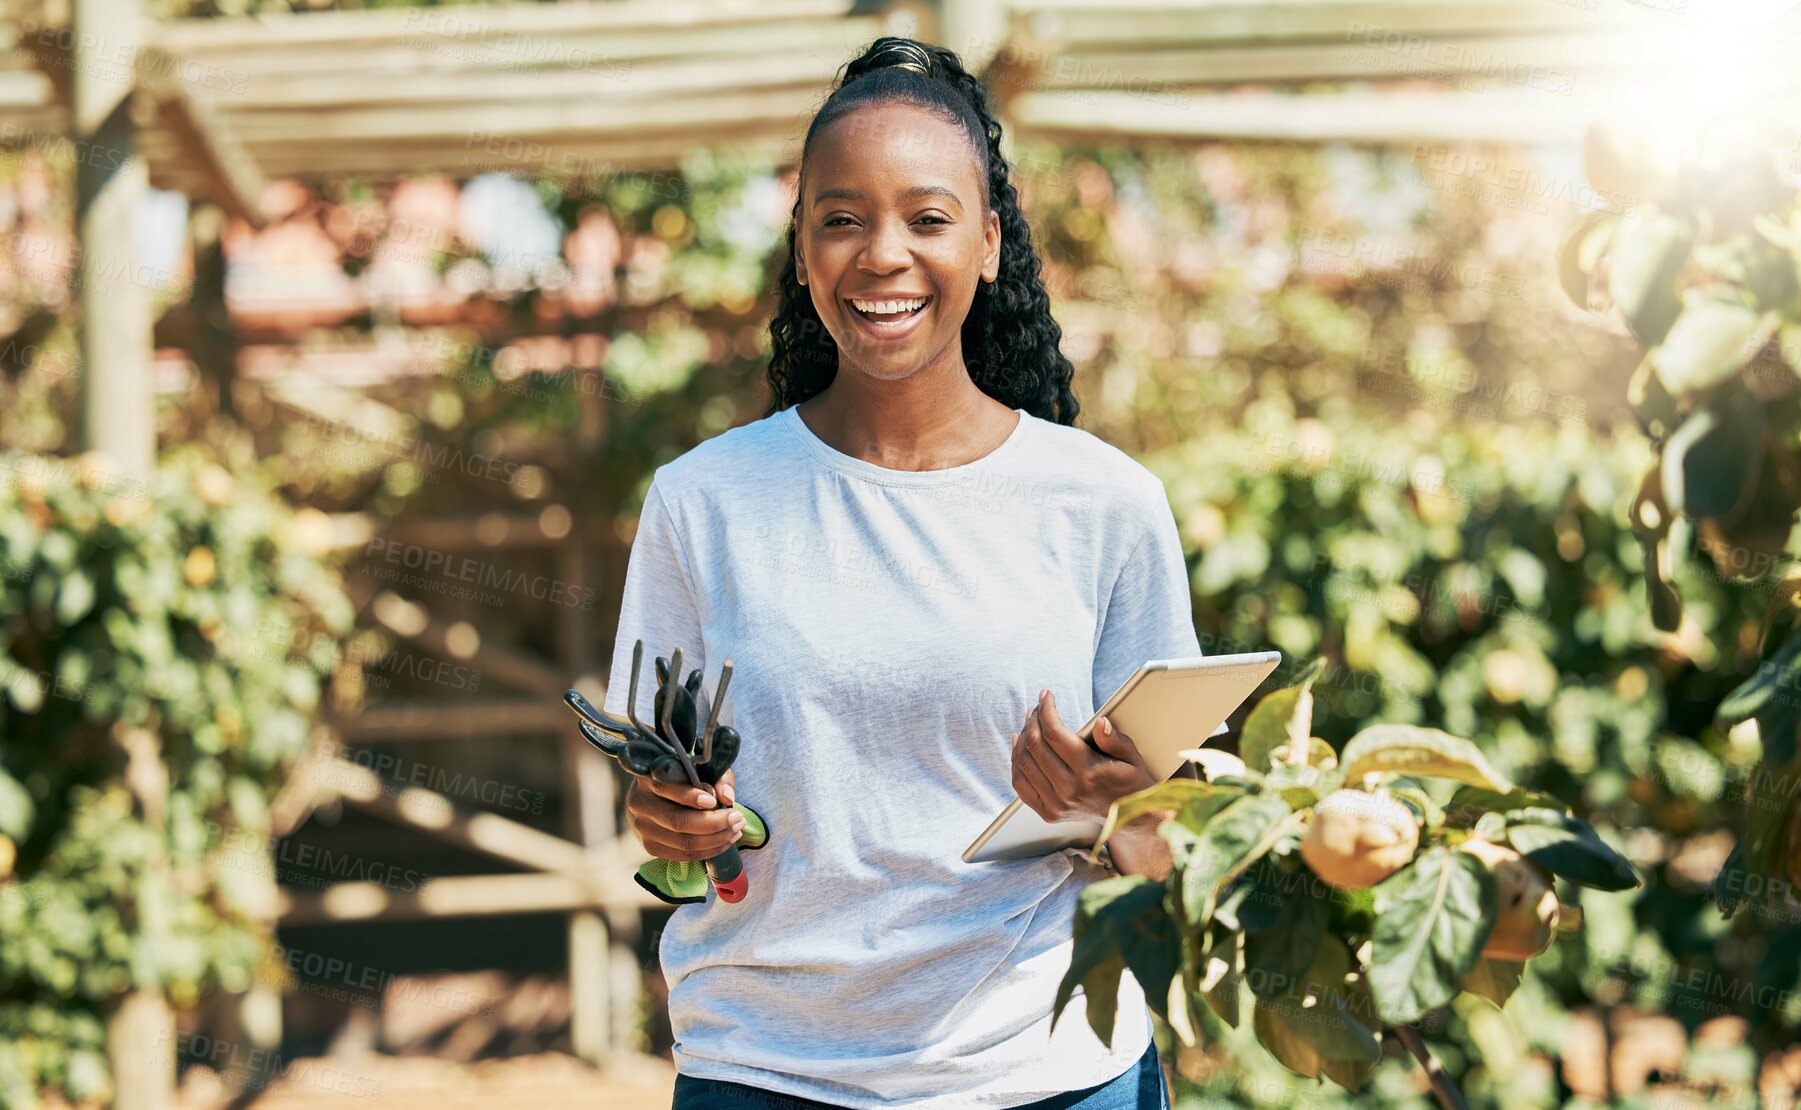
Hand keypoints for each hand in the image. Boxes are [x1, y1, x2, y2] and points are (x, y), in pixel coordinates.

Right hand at [625, 767, 743, 861]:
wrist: (657, 796)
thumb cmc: (685, 779)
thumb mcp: (703, 770)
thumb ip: (718, 778)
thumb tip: (727, 797)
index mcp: (648, 777)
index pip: (666, 788)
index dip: (690, 797)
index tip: (713, 801)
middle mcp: (640, 804)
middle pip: (677, 821)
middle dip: (713, 823)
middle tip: (737, 818)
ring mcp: (642, 828)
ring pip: (682, 842)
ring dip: (716, 840)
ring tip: (736, 831)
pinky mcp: (650, 846)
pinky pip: (681, 855)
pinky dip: (708, 851)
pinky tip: (725, 842)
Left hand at [1013, 689, 1158, 824]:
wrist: (1128, 816)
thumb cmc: (1129, 780)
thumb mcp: (1130, 756)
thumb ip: (1114, 739)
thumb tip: (1100, 722)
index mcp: (1089, 773)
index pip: (1055, 734)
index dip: (1046, 710)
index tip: (1045, 695)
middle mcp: (1069, 790)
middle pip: (1036, 746)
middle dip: (1033, 720)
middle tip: (1036, 707)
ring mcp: (1056, 805)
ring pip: (1024, 763)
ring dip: (1023, 737)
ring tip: (1029, 721)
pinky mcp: (1048, 813)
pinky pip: (1021, 785)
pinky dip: (1016, 762)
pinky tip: (1019, 744)